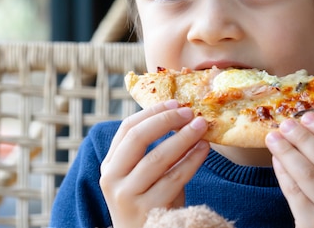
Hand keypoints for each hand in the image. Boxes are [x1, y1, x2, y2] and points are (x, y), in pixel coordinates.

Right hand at [99, 100, 209, 227]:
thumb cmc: (152, 203)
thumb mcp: (144, 176)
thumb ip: (154, 150)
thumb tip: (181, 115)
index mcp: (110, 165)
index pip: (127, 129)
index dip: (152, 113)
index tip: (175, 102)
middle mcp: (112, 179)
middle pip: (138, 138)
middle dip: (166, 120)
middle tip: (190, 112)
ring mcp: (127, 196)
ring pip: (157, 158)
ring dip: (183, 138)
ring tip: (202, 127)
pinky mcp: (147, 211)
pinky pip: (174, 178)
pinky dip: (192, 160)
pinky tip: (204, 149)